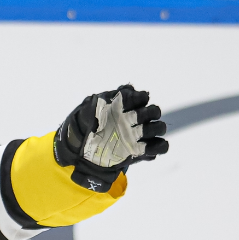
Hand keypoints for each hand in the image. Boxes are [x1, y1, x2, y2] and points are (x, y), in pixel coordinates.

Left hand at [54, 85, 168, 188]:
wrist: (80, 148)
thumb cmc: (85, 125)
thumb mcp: (88, 108)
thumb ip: (104, 98)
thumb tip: (128, 89)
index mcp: (125, 106)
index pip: (141, 97)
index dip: (139, 98)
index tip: (133, 101)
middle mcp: (135, 119)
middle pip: (153, 112)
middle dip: (150, 113)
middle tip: (137, 118)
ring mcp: (138, 134)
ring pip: (158, 127)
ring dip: (155, 129)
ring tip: (140, 135)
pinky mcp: (140, 151)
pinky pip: (158, 147)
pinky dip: (158, 147)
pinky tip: (146, 150)